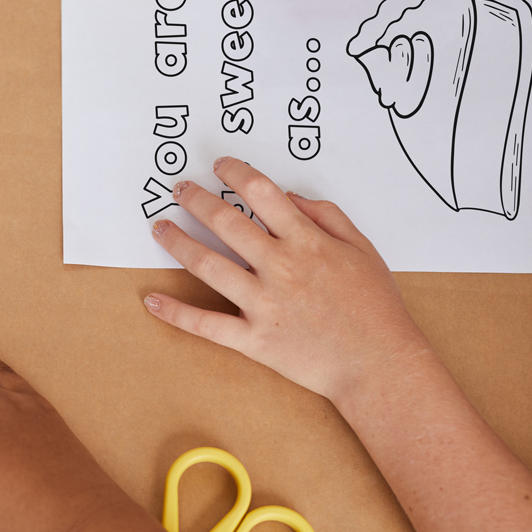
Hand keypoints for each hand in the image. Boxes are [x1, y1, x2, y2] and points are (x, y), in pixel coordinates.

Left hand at [143, 158, 429, 405]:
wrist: (380, 365)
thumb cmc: (375, 308)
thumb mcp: (362, 249)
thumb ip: (327, 216)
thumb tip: (290, 197)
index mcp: (307, 242)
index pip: (261, 193)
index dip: (235, 173)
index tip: (220, 166)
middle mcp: (280, 268)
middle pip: (225, 223)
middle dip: (196, 200)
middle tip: (179, 189)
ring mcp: (263, 304)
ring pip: (207, 266)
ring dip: (178, 243)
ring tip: (160, 228)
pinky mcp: (253, 340)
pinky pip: (205, 324)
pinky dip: (175, 312)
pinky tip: (152, 300)